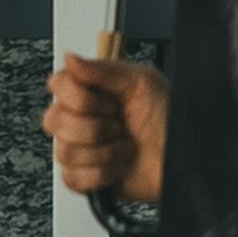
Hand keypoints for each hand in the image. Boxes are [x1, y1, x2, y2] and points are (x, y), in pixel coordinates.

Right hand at [43, 53, 165, 205]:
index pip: (58, 86)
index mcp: (92, 91)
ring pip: (64, 151)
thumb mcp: (142, 82)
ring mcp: (82, 149)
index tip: (108, 100)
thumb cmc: (170, 119)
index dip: (79, 97)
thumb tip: (70, 58)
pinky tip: (119, 166)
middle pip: (54, 120)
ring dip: (103, 151)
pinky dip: (102, 173)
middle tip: (119, 125)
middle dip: (93, 127)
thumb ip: (102, 69)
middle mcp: (82, 118)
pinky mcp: (85, 178)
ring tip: (124, 147)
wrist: (183, 159)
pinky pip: (73, 177)